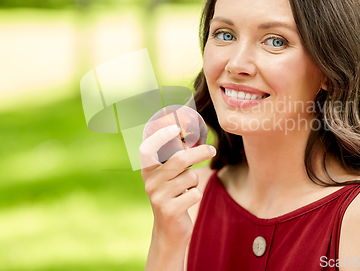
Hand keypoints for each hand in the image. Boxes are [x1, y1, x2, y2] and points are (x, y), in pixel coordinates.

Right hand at [140, 125, 215, 244]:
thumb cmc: (173, 195)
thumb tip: (192, 136)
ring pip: (190, 177)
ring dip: (195, 182)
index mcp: (147, 171)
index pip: (147, 149)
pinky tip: (187, 202)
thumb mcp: (167, 177)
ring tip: (186, 190)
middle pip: (179, 160)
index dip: (160, 137)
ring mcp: (158, 197)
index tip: (176, 128)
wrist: (169, 230)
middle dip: (199, 152)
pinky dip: (196, 195)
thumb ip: (173, 159)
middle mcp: (150, 182)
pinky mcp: (170, 210)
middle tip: (212, 150)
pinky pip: (195, 193)